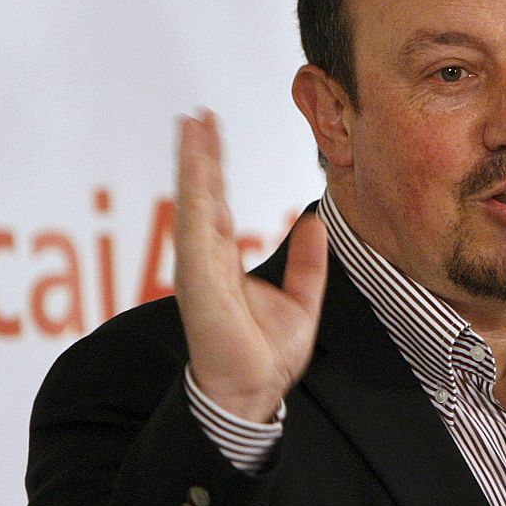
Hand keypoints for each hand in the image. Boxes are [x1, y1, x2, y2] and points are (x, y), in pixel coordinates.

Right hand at [175, 110, 328, 421]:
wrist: (256, 391)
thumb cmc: (268, 353)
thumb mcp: (302, 299)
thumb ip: (309, 261)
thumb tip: (314, 222)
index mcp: (225, 260)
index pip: (219, 202)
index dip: (215, 166)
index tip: (211, 130)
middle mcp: (206, 258)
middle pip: (202, 194)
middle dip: (200, 154)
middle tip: (197, 115)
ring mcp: (198, 268)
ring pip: (194, 204)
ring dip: (192, 165)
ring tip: (190, 128)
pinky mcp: (199, 282)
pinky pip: (197, 232)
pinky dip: (195, 198)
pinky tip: (196, 170)